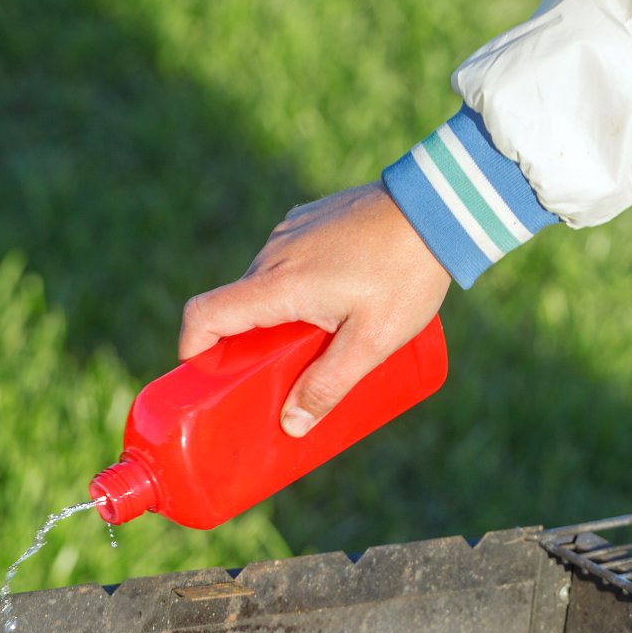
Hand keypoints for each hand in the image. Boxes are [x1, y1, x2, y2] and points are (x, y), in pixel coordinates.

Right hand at [179, 181, 451, 436]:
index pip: (204, 315)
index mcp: (278, 283)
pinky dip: (295, 288)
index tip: (205, 378)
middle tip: (278, 378)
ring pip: (265, 283)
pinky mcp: (310, 220)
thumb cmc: (406, 274)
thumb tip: (291, 425)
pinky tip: (338, 302)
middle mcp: (273, 252)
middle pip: (237, 306)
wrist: (438, 207)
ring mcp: (291, 231)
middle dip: (247, 345)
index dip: (193, 350)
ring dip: (278, 315)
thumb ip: (330, 384)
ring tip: (320, 342)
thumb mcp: (372, 342)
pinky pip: (287, 261)